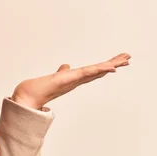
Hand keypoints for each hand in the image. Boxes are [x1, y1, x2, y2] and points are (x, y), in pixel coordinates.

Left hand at [11, 53, 130, 109]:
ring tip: (125, 59)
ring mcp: (74, 80)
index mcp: (74, 79)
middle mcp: (76, 81)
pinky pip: (87, 73)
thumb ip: (62, 72)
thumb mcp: (54, 77)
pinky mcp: (69, 79)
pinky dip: (99, 69)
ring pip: (96, 71)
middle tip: (128, 58)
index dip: (105, 67)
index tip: (117, 63)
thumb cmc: (39, 89)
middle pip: (98, 71)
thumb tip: (66, 66)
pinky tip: (110, 67)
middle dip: (113, 64)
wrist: (28, 97)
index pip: (93, 71)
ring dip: (111, 65)